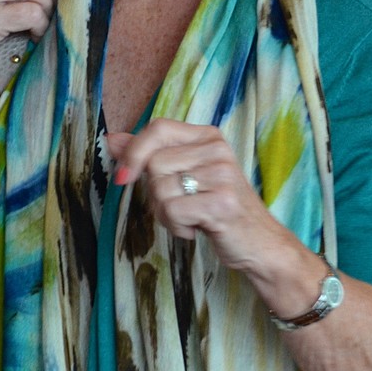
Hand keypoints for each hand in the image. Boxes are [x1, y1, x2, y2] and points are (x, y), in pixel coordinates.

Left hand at [106, 118, 283, 274]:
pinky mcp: (222, 202)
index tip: (123, 177)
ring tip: (189, 218)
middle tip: (178, 206)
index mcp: (208, 137)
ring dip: (165, 214)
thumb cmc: (217, 208)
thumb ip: (150, 155)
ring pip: (160, 189)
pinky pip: (173, 210)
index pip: (158, 128)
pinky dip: (176, 227)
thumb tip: (112, 140)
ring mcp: (222, 175)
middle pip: (154, 164)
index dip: (133, 152)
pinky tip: (196, 228)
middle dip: (154, 193)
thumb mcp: (185, 175)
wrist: (259, 243)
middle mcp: (217, 150)